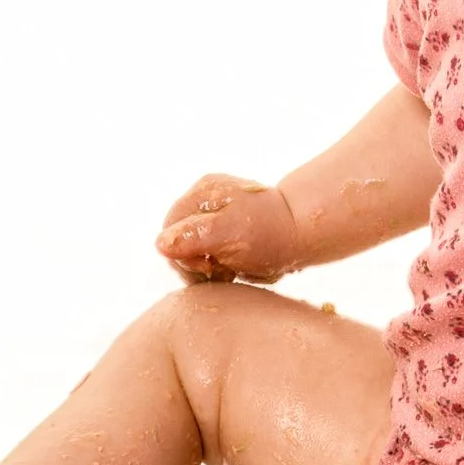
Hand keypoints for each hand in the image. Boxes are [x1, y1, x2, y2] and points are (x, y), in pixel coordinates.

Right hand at [155, 174, 299, 283]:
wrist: (303, 233)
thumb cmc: (270, 233)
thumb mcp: (231, 234)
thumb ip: (195, 236)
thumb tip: (161, 244)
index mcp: (202, 193)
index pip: (169, 232)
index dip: (184, 256)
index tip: (211, 267)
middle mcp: (202, 199)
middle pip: (176, 242)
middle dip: (195, 263)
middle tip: (222, 272)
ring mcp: (211, 214)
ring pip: (188, 251)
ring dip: (205, 268)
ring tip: (229, 270)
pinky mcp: (220, 230)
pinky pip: (203, 254)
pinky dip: (214, 266)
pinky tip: (230, 269)